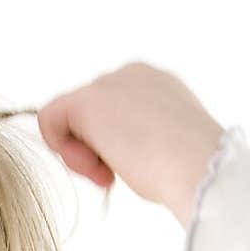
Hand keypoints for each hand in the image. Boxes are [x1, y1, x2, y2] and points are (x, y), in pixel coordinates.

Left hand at [36, 61, 226, 225]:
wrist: (200, 167)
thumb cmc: (190, 170)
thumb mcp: (167, 145)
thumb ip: (141, 137)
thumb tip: (116, 150)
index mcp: (157, 84)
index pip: (114, 112)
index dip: (113, 145)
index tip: (126, 169)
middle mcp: (133, 74)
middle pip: (90, 113)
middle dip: (96, 149)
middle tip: (114, 176)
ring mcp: (110, 82)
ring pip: (71, 118)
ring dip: (83, 153)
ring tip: (109, 174)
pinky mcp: (87, 100)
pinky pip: (49, 119)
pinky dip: (62, 148)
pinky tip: (90, 166)